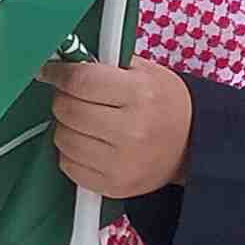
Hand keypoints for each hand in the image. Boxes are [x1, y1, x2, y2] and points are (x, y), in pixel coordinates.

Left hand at [46, 57, 192, 198]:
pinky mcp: (114, 185)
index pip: (80, 81)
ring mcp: (122, 162)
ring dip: (67, 127)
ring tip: (88, 123)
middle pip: (67, 110)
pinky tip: (91, 144)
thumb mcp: (144, 72)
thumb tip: (61, 59)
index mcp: (140, 94)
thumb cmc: (163, 104)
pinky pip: (67, 164)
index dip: (59, 73)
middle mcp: (132, 130)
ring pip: (62, 138)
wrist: (193, 146)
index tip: (51, 71)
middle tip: (77, 98)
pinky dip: (72, 152)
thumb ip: (104, 64)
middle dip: (65, 99)